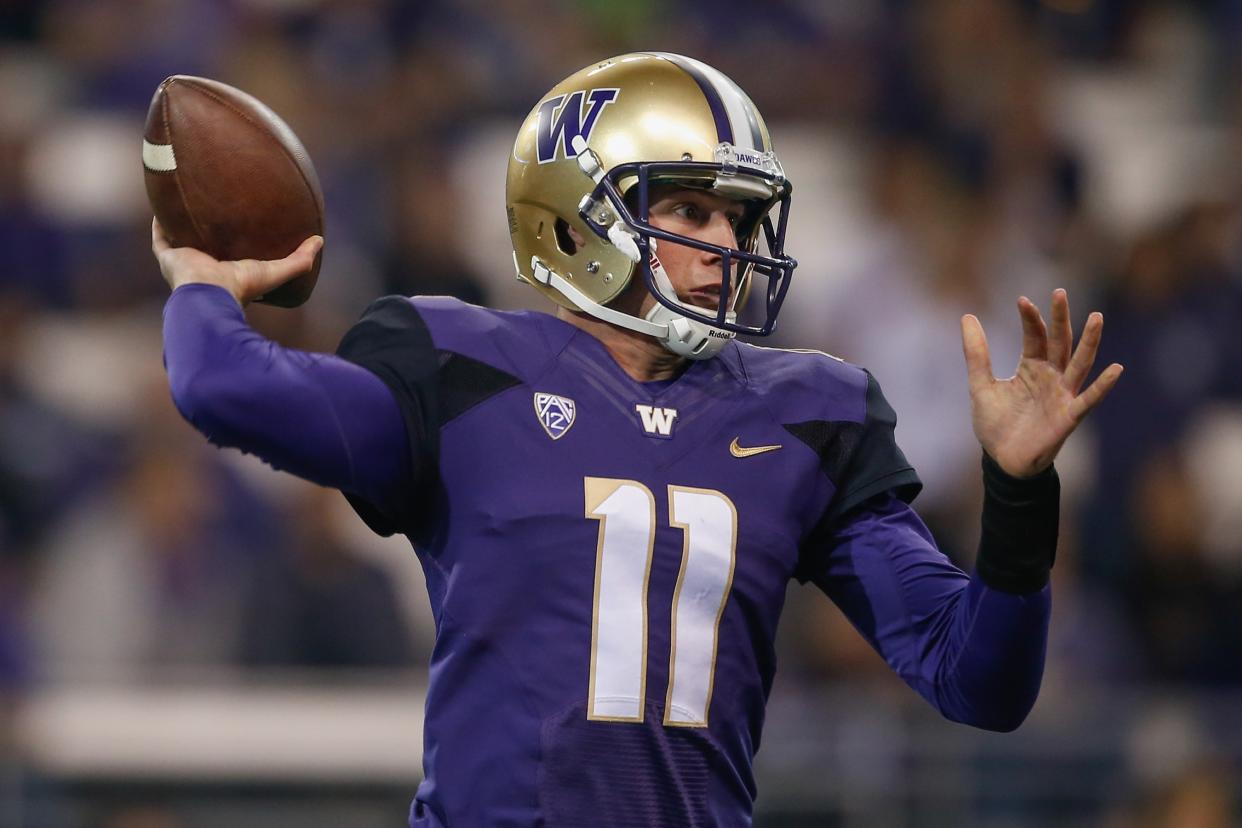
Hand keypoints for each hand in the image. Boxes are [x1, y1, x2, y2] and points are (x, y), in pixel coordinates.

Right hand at [151, 217, 322, 305]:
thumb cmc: (241, 287)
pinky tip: (163, 205)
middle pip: (206, 246)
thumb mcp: (276, 271)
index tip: (245, 224)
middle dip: (208, 230)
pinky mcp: (169, 258)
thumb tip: (320, 241)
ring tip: (187, 201)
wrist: (208, 293)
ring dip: (183, 224)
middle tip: (215, 206)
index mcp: (227, 275)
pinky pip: (161, 238)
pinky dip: (160, 223)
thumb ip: (300, 261)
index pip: (232, 257)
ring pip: (181, 240)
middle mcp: (205, 269)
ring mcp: (185, 264)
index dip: (238, 243)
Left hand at [961, 289, 1122, 477]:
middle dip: (1060, 319)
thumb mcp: (980, 385)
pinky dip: (1102, 385)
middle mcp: (1051, 377)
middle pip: (1060, 342)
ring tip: (1097, 318)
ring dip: (1089, 342)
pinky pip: (1088, 399)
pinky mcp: (1068, 416)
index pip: (1035, 336)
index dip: (1030, 319)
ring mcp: (1062, 395)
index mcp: (1031, 368)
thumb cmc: (996, 424)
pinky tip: (1116, 368)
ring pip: (1079, 363)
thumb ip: (976, 353)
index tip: (1022, 300)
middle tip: (1060, 292)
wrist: (1002, 461)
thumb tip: (967, 316)